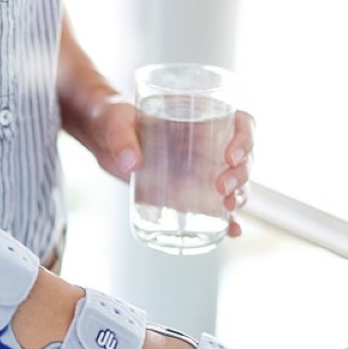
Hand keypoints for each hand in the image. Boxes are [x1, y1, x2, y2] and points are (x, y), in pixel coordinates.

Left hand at [82, 96, 254, 238]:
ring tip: (229, 210)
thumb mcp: (116, 121)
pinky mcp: (188, 191)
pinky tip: (231, 232)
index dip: (245, 139)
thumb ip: (121, 137)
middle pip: (243, 158)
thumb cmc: (115, 118)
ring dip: (240, 197)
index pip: (241, 123)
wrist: (102, 138)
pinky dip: (227, 220)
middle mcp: (208, 143)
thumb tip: (131, 163)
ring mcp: (201, 169)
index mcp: (202, 116)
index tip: (230, 156)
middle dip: (241, 175)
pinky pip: (215, 206)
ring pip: (235, 183)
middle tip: (222, 190)